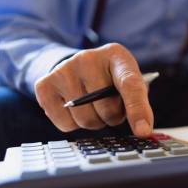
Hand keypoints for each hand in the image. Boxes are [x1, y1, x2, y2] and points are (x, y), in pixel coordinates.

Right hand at [34, 43, 153, 136]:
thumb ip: (138, 102)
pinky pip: (65, 124)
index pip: (130, 85)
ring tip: (94, 107)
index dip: (138, 110)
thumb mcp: (129, 82)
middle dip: (112, 117)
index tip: (143, 131)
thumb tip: (143, 131)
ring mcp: (64, 69)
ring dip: (94, 122)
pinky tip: (74, 109)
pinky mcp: (44, 84)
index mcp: (117, 56)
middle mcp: (88, 58)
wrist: (78, 66)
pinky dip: (72, 125)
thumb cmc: (111, 79)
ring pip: (85, 119)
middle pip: (106, 109)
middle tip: (110, 106)